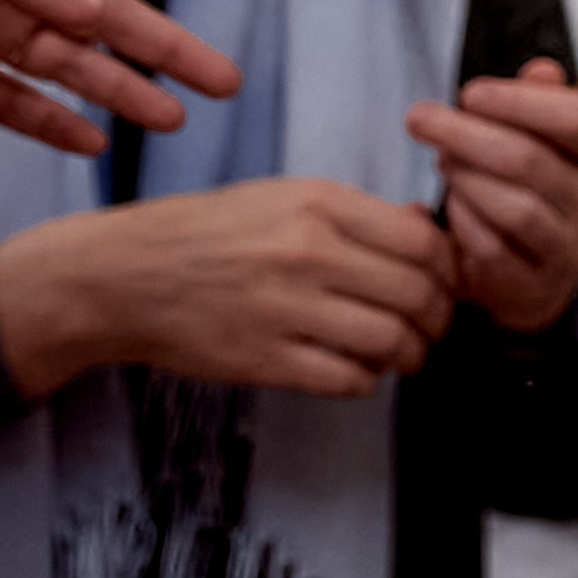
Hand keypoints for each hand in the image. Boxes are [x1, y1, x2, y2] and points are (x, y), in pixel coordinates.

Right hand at [0, 177, 457, 401]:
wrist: (127, 275)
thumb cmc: (212, 232)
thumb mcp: (284, 197)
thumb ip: (358, 214)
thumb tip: (429, 231)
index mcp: (318, 203)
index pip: (423, 240)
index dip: (449, 268)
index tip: (447, 281)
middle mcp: (307, 252)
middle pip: (416, 294)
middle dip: (438, 317)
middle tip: (433, 325)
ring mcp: (286, 309)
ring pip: (390, 341)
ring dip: (411, 354)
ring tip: (405, 352)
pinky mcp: (265, 360)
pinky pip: (347, 380)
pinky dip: (368, 380)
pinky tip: (359, 370)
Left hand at [405, 58, 577, 333]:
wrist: (528, 277)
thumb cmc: (524, 191)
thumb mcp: (535, 140)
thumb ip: (536, 103)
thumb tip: (542, 71)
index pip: (575, 119)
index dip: (519, 101)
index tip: (468, 93)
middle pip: (531, 160)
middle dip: (467, 134)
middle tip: (421, 118)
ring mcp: (566, 248)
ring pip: (517, 208)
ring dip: (467, 179)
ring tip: (438, 162)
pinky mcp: (533, 285)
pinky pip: (495, 250)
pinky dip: (465, 223)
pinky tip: (449, 205)